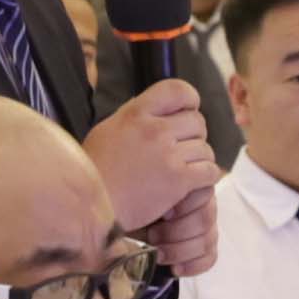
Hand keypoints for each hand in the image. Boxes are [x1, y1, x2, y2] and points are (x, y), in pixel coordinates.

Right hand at [91, 81, 222, 273]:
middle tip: (183, 150)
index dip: (190, 99)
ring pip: (205, 148)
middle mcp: (154, 130)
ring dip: (199, 160)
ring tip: (183, 171)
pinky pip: (209, 172)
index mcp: (135, 113)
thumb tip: (157, 110)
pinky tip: (191, 184)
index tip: (189, 110)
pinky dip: (205, 178)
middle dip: (194, 136)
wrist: (89, 208)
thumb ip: (134, 118)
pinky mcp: (178, 180)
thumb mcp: (107, 131)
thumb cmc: (94, 173)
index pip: (177, 90)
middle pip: (197, 121)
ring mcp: (167, 155)